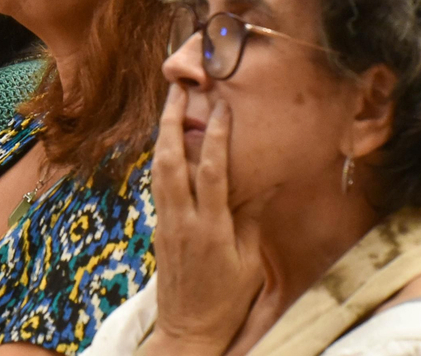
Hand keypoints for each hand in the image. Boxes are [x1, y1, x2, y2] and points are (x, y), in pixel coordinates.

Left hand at [147, 89, 261, 353]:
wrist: (189, 331)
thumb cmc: (227, 300)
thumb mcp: (250, 263)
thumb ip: (251, 221)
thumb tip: (261, 183)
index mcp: (210, 229)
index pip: (211, 172)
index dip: (217, 137)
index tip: (221, 106)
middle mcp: (182, 220)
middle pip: (171, 161)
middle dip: (173, 122)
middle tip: (177, 89)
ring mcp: (166, 223)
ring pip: (159, 170)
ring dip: (164, 135)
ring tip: (170, 106)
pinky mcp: (159, 229)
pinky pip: (158, 185)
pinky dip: (162, 159)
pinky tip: (167, 144)